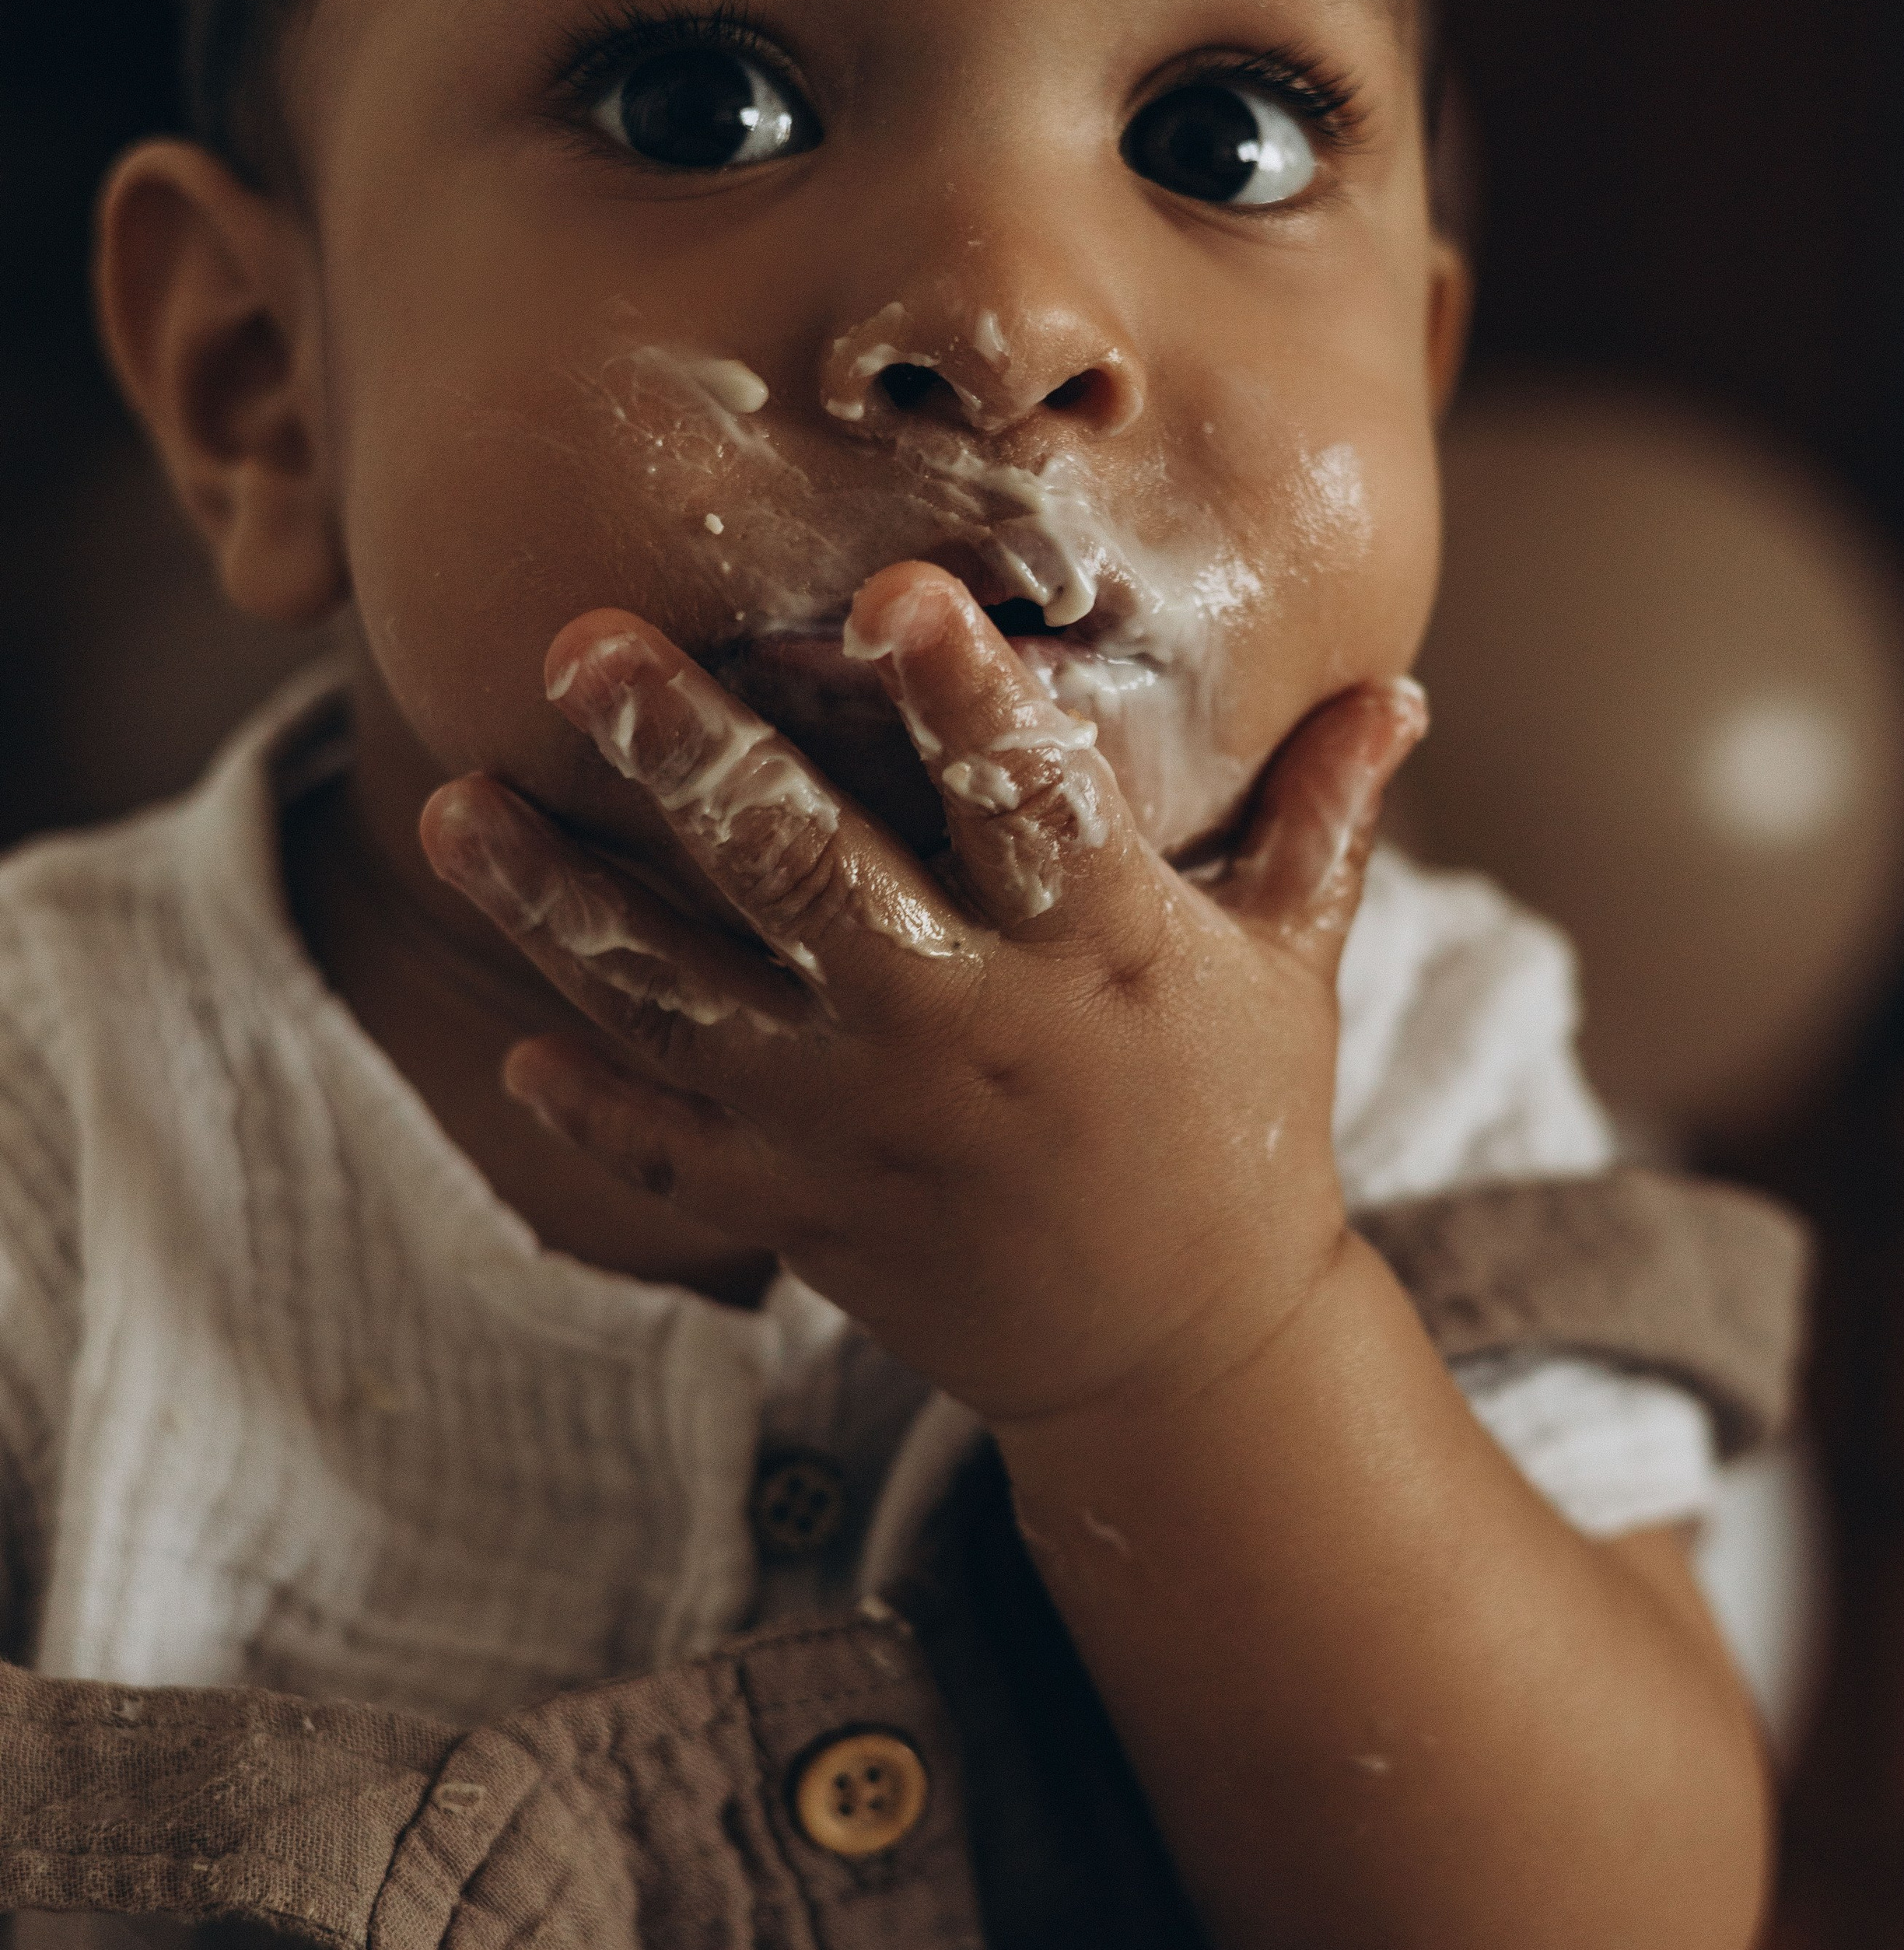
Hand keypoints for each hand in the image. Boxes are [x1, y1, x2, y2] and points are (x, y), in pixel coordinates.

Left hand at [421, 562, 1424, 1423]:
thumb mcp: (1290, 973)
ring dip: (561, 907)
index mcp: (1097, 953)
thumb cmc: (1238, 1133)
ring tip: (454, 811)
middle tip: (583, 646)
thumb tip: (1403, 687)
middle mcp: (965, 1031)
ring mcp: (865, 1130)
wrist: (1181, 1359)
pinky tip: (513, 1041)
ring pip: (684, 1002)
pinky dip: (590, 1102)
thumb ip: (1318, 821)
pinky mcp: (805, 1211)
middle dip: (691, 755)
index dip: (963, 698)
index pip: (1029, 801)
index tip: (892, 590)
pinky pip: (672, 1149)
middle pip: (807, 875)